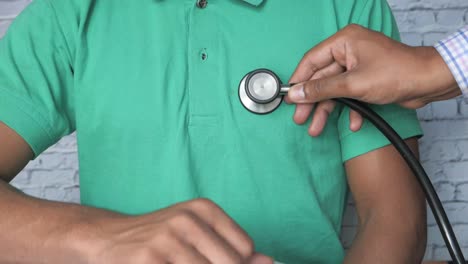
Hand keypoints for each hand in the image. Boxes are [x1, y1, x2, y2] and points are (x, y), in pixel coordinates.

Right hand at [76, 198, 272, 263]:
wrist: (108, 238)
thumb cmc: (160, 238)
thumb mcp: (196, 234)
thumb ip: (232, 248)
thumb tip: (268, 262)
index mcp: (203, 209)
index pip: (245, 248)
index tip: (216, 261)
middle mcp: (186, 220)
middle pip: (230, 263)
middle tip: (196, 263)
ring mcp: (166, 240)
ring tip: (179, 263)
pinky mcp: (148, 259)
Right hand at [286, 24, 459, 134]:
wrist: (429, 82)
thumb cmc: (396, 74)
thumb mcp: (352, 84)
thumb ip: (321, 89)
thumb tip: (296, 93)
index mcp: (344, 42)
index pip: (311, 61)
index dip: (299, 81)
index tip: (289, 99)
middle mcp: (349, 51)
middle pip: (321, 79)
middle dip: (312, 102)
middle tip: (300, 119)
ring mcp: (358, 66)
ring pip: (334, 90)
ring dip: (328, 110)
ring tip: (316, 129)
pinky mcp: (366, 80)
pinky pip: (350, 95)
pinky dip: (350, 110)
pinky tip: (352, 123)